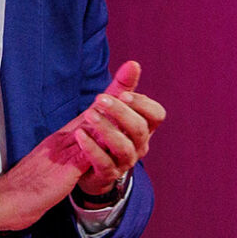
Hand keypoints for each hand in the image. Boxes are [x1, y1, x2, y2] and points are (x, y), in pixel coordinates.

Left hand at [71, 60, 162, 196]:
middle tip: (100, 99)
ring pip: (123, 147)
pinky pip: (103, 162)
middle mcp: (139, 146)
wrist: (88, 167)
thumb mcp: (112, 109)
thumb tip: (133, 63)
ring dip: (106, 129)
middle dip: (121, 113)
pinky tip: (79, 134)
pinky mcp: (107, 174)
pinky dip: (91, 148)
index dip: (143, 104)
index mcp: (144, 128)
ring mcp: (125, 162)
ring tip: (89, 114)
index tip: (123, 94)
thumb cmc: (103, 132)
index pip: (156, 115)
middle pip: (139, 129)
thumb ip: (122, 87)